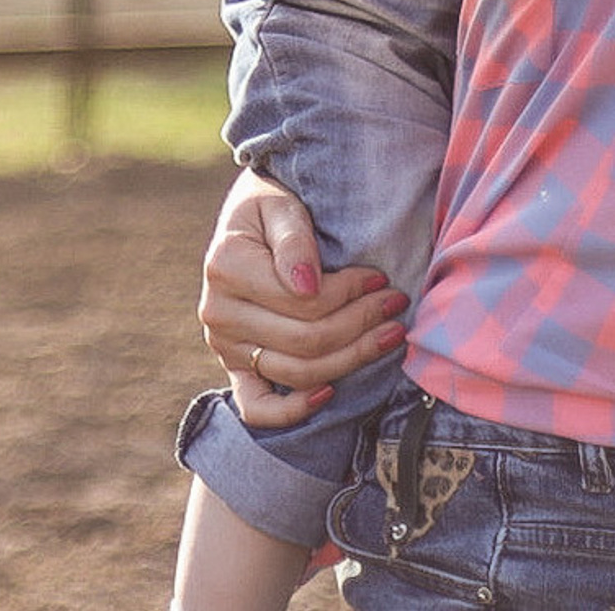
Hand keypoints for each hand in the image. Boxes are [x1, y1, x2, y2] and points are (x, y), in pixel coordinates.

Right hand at [197, 170, 408, 427]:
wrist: (250, 218)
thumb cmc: (270, 206)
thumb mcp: (279, 203)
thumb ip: (292, 239)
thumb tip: (307, 287)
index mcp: (224, 267)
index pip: (303, 302)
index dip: (350, 293)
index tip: (382, 279)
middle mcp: (218, 312)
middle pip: (306, 341)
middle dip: (361, 325)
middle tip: (397, 305)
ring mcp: (223, 344)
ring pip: (298, 373)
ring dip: (351, 358)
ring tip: (389, 334)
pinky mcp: (234, 366)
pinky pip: (257, 407)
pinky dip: (293, 410)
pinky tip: (331, 393)